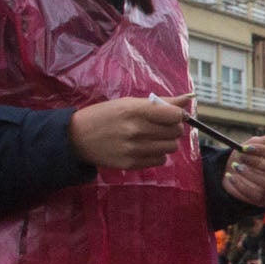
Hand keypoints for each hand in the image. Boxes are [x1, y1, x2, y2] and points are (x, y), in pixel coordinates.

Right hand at [70, 97, 187, 171]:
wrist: (76, 137)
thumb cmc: (104, 116)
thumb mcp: (128, 103)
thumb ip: (160, 103)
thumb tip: (188, 99)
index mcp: (134, 110)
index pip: (174, 115)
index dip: (177, 115)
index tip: (170, 115)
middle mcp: (135, 130)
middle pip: (175, 132)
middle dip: (172, 128)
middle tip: (160, 126)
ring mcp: (133, 149)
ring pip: (171, 148)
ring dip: (166, 142)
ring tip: (152, 137)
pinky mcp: (130, 164)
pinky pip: (160, 161)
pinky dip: (157, 154)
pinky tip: (145, 148)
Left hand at [222, 133, 264, 206]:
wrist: (231, 172)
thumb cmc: (246, 156)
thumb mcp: (252, 145)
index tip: (246, 147)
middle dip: (260, 164)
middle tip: (242, 157)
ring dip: (253, 176)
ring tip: (237, 167)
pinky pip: (257, 195)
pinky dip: (242, 185)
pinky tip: (231, 177)